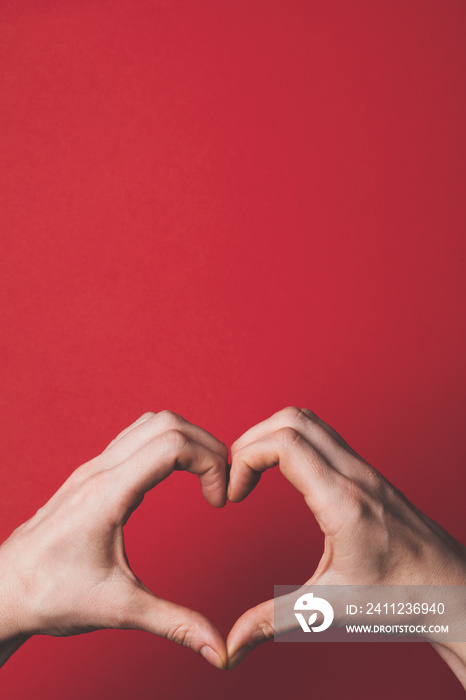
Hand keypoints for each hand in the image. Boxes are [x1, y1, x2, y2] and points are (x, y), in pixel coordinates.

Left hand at [0, 411, 228, 669]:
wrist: (3, 591)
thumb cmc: (49, 596)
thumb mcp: (118, 610)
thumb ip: (174, 622)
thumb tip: (218, 649)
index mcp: (108, 493)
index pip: (172, 444)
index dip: (210, 463)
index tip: (219, 500)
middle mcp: (100, 470)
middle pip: (167, 423)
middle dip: (207, 446)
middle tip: (221, 485)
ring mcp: (93, 467)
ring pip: (150, 422)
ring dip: (186, 439)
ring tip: (204, 475)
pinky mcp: (91, 473)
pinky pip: (135, 436)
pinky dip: (165, 443)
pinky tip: (173, 474)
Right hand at [226, 406, 465, 682]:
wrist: (449, 588)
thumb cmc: (400, 596)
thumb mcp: (330, 607)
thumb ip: (273, 621)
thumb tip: (231, 646)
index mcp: (342, 502)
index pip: (285, 443)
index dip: (245, 457)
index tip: (234, 493)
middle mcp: (353, 475)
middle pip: (292, 419)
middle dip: (251, 440)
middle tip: (236, 477)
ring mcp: (362, 468)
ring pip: (308, 419)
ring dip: (271, 435)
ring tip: (253, 471)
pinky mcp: (365, 472)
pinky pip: (322, 434)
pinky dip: (292, 440)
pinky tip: (283, 473)